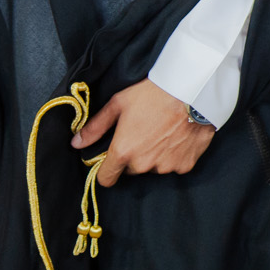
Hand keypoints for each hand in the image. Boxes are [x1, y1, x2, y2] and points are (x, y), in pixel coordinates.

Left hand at [71, 79, 214, 185]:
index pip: (106, 178)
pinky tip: (179, 136)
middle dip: (135, 156)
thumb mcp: (119, 103)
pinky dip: (176, 155)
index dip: (107, 169)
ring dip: (156, 155)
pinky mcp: (185, 165)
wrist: (193, 90)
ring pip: (155, 167)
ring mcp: (166, 167)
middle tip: (145, 133)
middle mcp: (143, 164)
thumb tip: (75, 143)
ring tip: (165, 131)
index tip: (112, 158)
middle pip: (132, 169)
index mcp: (123, 152)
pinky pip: (175, 165)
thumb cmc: (153, 93)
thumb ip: (95, 127)